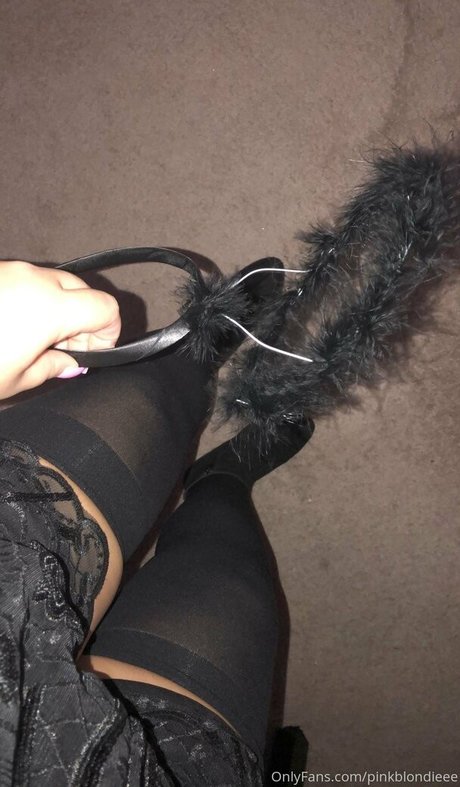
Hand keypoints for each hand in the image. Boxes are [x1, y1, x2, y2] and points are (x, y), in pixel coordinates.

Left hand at [0, 260, 120, 398]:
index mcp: (50, 308)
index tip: (96, 350)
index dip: (109, 332)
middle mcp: (33, 280)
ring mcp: (11, 270)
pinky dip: (31, 300)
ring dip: (56, 309)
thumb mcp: (17, 379)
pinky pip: (26, 281)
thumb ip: (55, 367)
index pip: (106, 308)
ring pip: (53, 283)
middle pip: (83, 291)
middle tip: (65, 350)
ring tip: (34, 340)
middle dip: (83, 320)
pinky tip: (13, 327)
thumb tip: (68, 363)